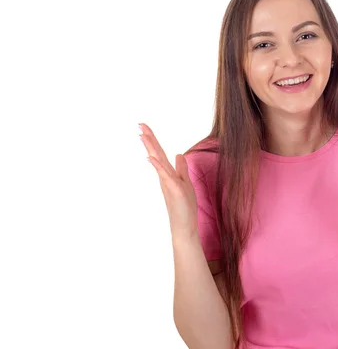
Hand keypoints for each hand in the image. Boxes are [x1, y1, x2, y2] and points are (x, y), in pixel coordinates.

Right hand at [139, 123, 197, 238]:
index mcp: (168, 173)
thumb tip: (178, 155)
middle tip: (140, 124)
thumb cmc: (184, 207)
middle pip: (156, 153)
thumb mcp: (185, 183)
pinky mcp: (173, 189)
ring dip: (151, 148)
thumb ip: (181, 169)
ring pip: (158, 161)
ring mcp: (167, 182)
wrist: (184, 226)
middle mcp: (165, 176)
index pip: (159, 153)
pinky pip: (164, 175)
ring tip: (142, 135)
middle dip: (149, 138)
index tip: (145, 127)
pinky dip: (158, 166)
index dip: (153, 140)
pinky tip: (151, 158)